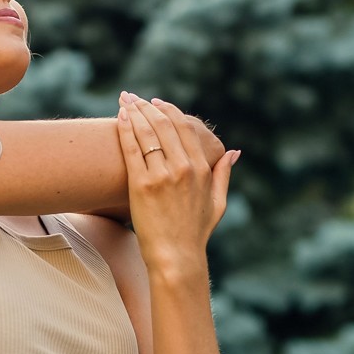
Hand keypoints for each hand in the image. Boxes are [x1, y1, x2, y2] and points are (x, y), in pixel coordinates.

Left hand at [116, 91, 239, 272]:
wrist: (176, 257)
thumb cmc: (196, 232)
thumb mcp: (218, 202)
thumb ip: (223, 174)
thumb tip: (234, 152)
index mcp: (202, 168)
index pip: (184, 127)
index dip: (168, 110)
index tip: (156, 102)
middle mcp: (183, 168)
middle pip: (163, 125)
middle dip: (146, 106)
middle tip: (133, 96)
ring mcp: (162, 176)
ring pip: (146, 133)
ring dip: (134, 113)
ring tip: (124, 101)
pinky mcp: (142, 186)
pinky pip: (132, 150)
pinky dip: (125, 131)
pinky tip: (119, 118)